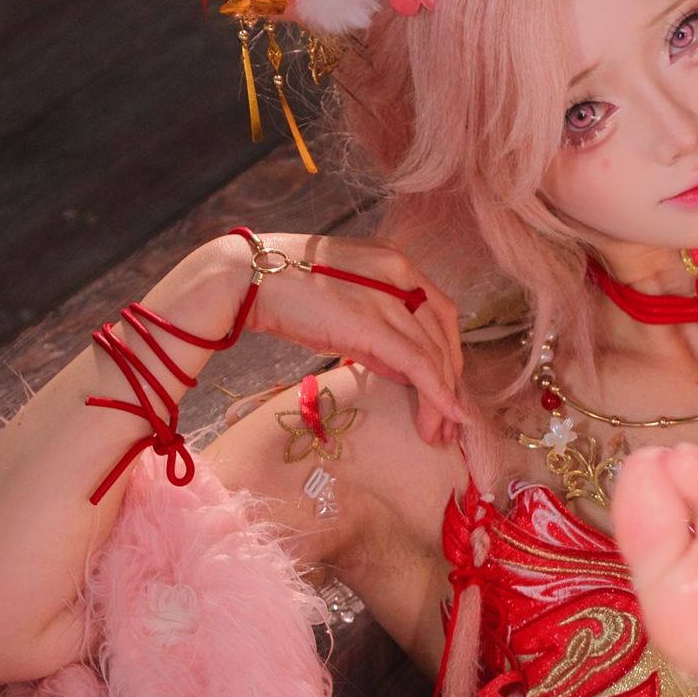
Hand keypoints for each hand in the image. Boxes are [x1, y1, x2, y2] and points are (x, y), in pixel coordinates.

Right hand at [247, 232, 465, 446]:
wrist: (247, 279)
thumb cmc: (288, 295)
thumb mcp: (346, 308)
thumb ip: (380, 333)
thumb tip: (406, 370)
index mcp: (395, 262)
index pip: (439, 312)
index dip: (449, 354)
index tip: (447, 389)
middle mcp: (400, 272)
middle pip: (444, 335)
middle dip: (451, 382)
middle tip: (451, 423)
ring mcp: (388, 295)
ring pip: (434, 354)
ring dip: (442, 399)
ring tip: (440, 434)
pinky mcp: (373, 323)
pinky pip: (418, 363)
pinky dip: (436, 393)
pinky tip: (443, 416)